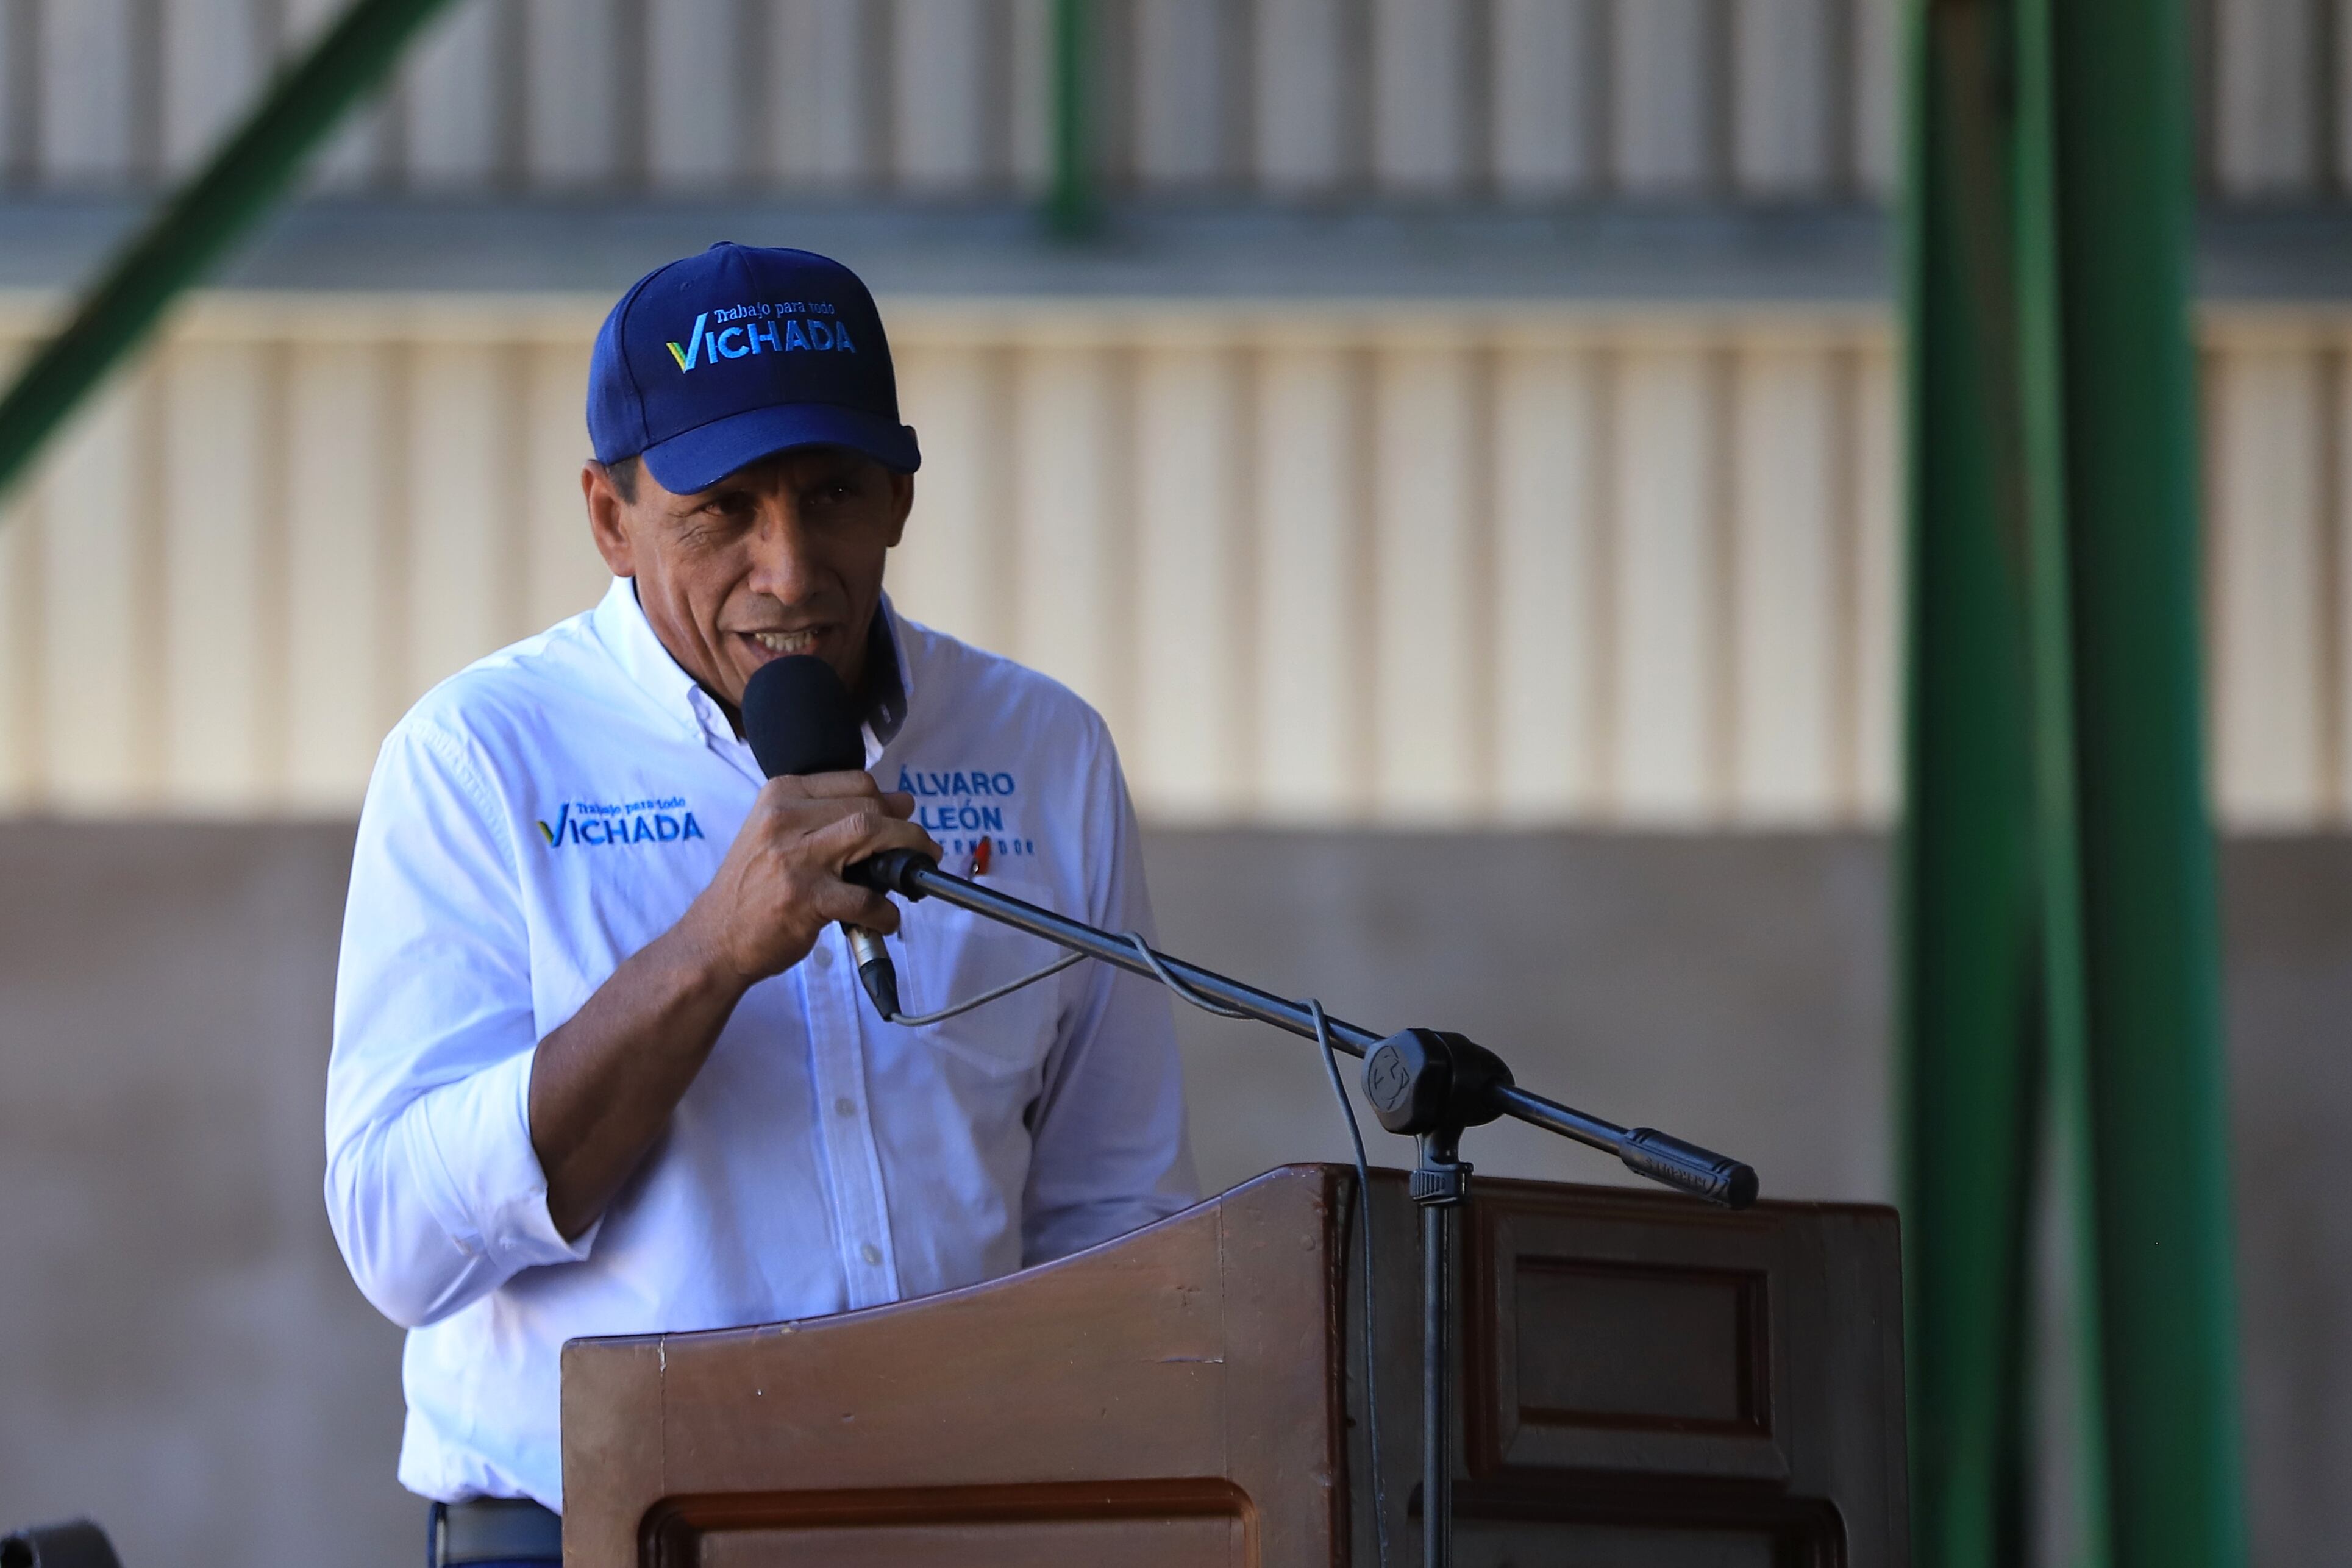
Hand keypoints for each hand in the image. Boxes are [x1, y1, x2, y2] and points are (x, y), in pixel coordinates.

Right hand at [678, 772, 940, 988]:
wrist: (716, 936)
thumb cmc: (754, 887)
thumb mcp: (779, 835)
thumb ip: (830, 816)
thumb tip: (900, 803)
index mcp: (781, 795)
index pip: (854, 782)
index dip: (887, 801)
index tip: (901, 819)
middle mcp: (785, 818)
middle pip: (868, 806)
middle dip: (905, 829)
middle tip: (921, 850)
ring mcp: (794, 858)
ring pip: (871, 835)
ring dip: (907, 854)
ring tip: (916, 876)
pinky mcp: (804, 898)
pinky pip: (865, 898)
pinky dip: (886, 911)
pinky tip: (886, 919)